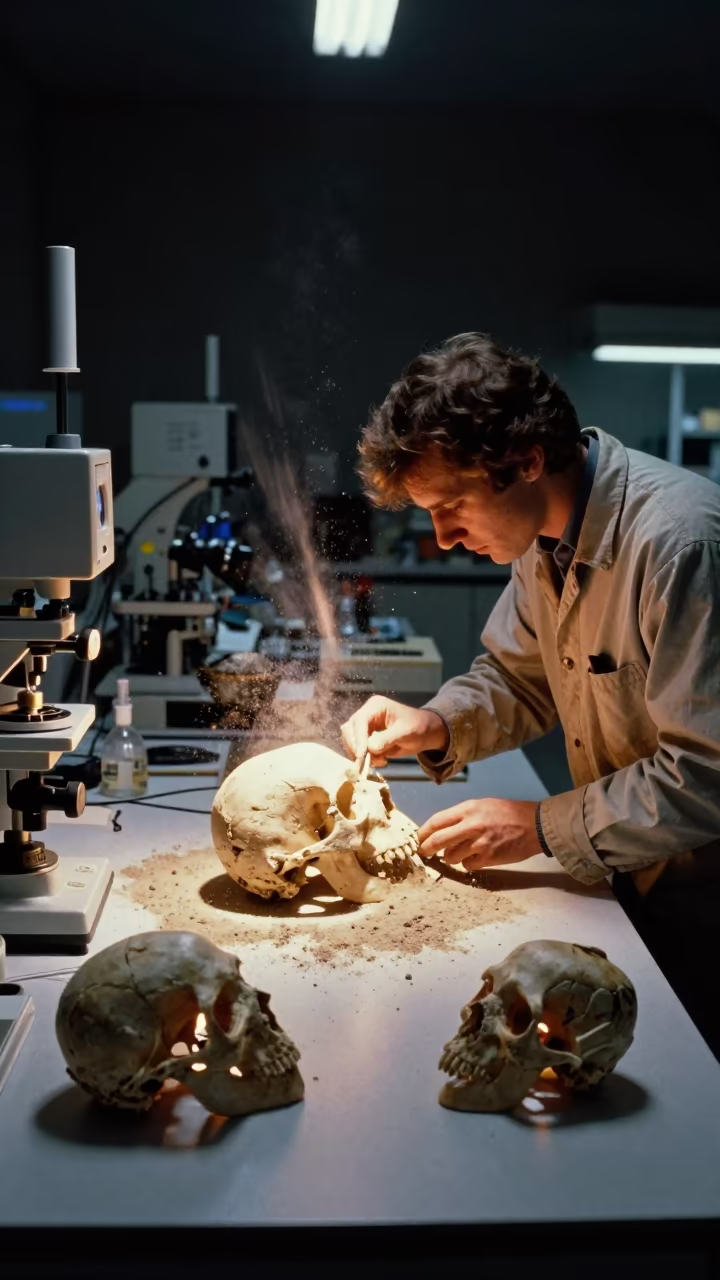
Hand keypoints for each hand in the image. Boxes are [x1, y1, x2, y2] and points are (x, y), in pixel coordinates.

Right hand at [341, 696, 449, 767]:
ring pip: (351, 742)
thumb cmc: (418, 727)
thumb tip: (369, 748)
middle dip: (356, 747)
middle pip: (350, 731)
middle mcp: (366, 715)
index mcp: (375, 706)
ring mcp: (365, 728)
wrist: (426, 733)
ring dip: (361, 755)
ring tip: (381, 761)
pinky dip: (366, 759)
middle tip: (366, 762)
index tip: (361, 754)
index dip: (358, 738)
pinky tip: (381, 761)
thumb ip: (387, 739)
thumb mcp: (406, 731)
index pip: (360, 721)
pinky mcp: (366, 740)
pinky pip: (358, 751)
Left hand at [418, 798, 541, 871]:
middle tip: (424, 852)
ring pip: (450, 856)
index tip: (419, 838)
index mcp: (468, 809)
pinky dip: (469, 863)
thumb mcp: (482, 805)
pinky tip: (478, 856)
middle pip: (437, 841)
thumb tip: (440, 829)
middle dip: (426, 849)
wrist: (534, 825)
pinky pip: (467, 865)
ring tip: (462, 851)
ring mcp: (479, 843)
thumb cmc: (508, 813)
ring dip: (452, 856)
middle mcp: (470, 825)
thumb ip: (461, 816)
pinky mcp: (488, 858)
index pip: (436, 821)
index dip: (423, 832)